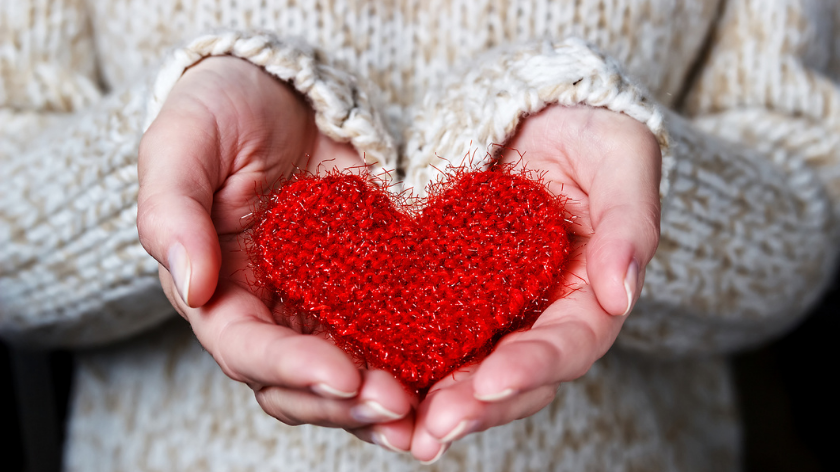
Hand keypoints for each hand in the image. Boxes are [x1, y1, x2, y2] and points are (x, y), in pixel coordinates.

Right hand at [137, 56, 413, 451]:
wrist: (285, 92)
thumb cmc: (221, 110)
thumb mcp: (183, 144)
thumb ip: (171, 212)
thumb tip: (192, 285)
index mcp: (218, 291)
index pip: (246, 349)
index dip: (291, 369)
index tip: (343, 376)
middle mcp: (270, 313)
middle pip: (299, 384)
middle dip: (345, 405)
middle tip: (399, 408)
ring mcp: (322, 305)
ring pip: (348, 376)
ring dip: (383, 404)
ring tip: (428, 415)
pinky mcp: (371, 288)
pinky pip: (391, 335)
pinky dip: (418, 363)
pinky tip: (454, 374)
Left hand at [409, 105, 661, 461]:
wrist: (531, 111)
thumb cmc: (587, 130)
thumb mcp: (620, 158)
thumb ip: (630, 221)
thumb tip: (621, 292)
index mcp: (589, 292)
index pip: (572, 342)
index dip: (537, 365)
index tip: (494, 380)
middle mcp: (541, 314)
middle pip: (516, 375)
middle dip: (478, 406)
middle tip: (435, 429)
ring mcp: (494, 309)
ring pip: (469, 369)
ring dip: (437, 403)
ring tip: (401, 427)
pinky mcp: (450, 295)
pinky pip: (428, 336)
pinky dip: (405, 365)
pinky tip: (371, 382)